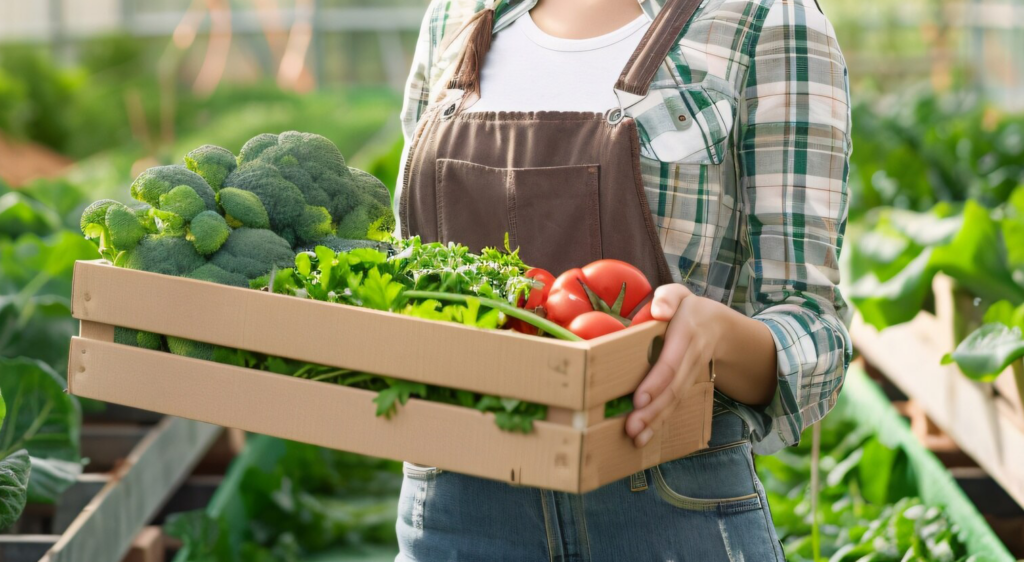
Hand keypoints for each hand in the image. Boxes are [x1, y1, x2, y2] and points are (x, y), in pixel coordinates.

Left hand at [625, 284, 718, 447]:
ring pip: (675, 400)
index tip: (639, 399)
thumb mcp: (679, 294)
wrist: (720, 326)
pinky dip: (661, 420)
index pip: (672, 362)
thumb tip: (658, 310)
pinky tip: (646, 435)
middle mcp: (691, 356)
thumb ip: (668, 298)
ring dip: (656, 421)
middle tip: (631, 428)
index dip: (656, 382)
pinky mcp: (689, 384)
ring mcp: (692, 373)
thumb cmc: (687, 308)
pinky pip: (676, 403)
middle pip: (673, 388)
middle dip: (653, 411)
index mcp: (687, 333)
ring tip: (636, 438)